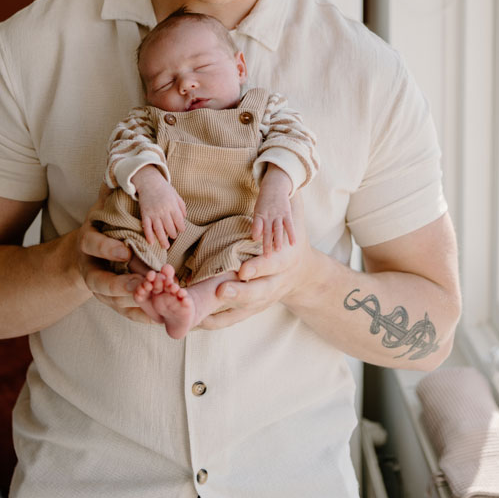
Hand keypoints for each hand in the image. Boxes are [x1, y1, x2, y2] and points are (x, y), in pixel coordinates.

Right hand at [77, 186, 153, 323]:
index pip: (93, 246)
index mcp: (86, 245)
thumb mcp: (101, 210)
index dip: (107, 249)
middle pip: (102, 283)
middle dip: (122, 285)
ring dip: (138, 302)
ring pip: (116, 302)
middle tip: (144, 283)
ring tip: (159, 299)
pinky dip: (144, 315)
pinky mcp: (114, 303)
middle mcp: (90, 270)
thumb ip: (108, 194)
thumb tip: (115, 171)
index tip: (125, 251)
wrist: (86, 258)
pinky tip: (162, 317)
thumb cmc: (101, 228)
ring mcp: (100, 291)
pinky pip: (128, 312)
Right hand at [132, 166, 186, 248]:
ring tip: (165, 246)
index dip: (181, 228)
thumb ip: (181, 206)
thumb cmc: (164, 189)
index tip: (181, 230)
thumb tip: (184, 217)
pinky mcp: (145, 214)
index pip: (179, 221)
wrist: (149, 181)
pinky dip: (149, 236)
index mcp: (172, 205)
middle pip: (169, 227)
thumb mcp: (176, 195)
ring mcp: (153, 213)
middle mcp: (163, 210)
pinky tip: (151, 243)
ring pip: (159, 230)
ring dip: (163, 240)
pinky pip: (147, 227)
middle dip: (173, 234)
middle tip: (173, 237)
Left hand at [201, 193, 310, 329]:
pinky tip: (195, 323)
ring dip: (222, 312)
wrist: (303, 274)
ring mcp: (262, 300)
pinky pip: (231, 319)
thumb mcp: (296, 216)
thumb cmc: (292, 239)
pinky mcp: (251, 309)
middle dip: (239, 293)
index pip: (272, 265)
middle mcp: (275, 284)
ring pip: (243, 309)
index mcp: (285, 261)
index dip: (259, 268)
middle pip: (257, 292)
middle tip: (221, 291)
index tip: (243, 270)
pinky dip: (214, 322)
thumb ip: (290, 197)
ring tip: (200, 314)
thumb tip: (286, 173)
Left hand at [251, 164, 295, 254]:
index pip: (256, 225)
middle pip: (267, 231)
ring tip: (278, 251)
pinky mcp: (287, 214)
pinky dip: (291, 234)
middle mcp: (268, 215)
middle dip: (266, 244)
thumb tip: (255, 238)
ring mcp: (278, 215)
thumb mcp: (257, 210)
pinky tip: (293, 243)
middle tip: (266, 256)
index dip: (256, 232)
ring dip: (278, 240)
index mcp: (259, 214)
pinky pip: (289, 225)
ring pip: (278, 229)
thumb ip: (257, 224)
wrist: (275, 186)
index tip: (255, 241)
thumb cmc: (264, 202)